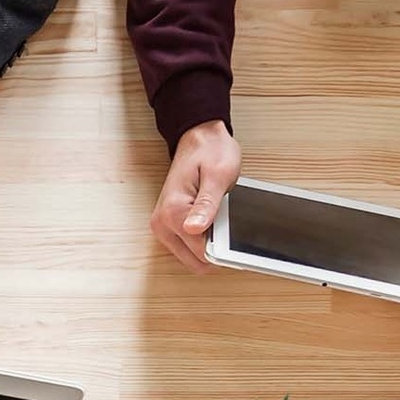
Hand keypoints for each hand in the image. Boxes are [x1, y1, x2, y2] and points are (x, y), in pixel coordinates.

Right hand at [151, 120, 240, 272]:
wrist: (199, 139)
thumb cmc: (210, 153)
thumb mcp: (218, 176)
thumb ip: (207, 205)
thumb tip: (195, 228)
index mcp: (173, 212)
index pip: (201, 252)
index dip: (224, 249)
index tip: (237, 239)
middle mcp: (162, 223)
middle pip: (195, 260)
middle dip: (216, 250)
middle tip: (228, 226)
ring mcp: (163, 226)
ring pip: (192, 257)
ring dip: (209, 246)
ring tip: (218, 221)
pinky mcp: (167, 226)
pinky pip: (189, 248)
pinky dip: (203, 242)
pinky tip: (211, 223)